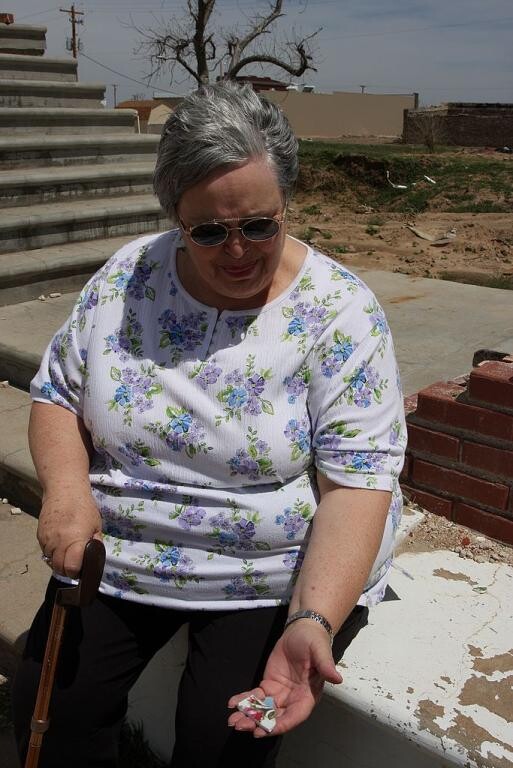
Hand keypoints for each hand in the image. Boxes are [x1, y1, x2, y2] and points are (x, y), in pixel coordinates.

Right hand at [37, 492, 101, 577]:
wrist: (64, 490)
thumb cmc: (84, 507)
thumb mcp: (96, 526)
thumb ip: (95, 544)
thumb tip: (93, 559)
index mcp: (74, 541)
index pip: (71, 568)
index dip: (77, 571)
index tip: (82, 567)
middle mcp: (58, 543)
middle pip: (59, 568)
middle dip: (67, 569)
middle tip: (75, 562)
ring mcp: (46, 540)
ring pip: (50, 561)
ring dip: (59, 561)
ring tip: (68, 552)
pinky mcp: (39, 536)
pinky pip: (45, 551)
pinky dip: (52, 552)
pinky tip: (60, 544)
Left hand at [227, 619, 341, 737]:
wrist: (301, 630)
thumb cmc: (314, 641)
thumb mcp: (320, 650)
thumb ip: (326, 665)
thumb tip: (337, 678)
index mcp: (308, 694)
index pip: (295, 715)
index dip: (280, 724)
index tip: (264, 730)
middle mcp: (294, 699)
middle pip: (276, 716)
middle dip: (258, 724)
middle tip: (240, 726)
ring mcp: (280, 693)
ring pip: (264, 710)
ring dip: (249, 716)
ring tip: (232, 721)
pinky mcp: (269, 685)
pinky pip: (256, 696)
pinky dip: (245, 701)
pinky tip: (232, 703)